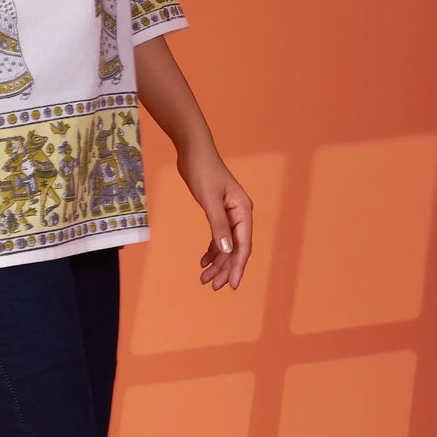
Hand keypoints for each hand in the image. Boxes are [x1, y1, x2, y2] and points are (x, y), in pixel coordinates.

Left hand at [177, 143, 251, 291]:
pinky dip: (212, 250)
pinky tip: (203, 262)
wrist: (193, 150)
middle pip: (236, 248)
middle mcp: (240, 214)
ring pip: (226, 245)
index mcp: (243, 211)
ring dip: (217, 263)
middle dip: (226, 269)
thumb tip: (228, 250)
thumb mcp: (209, 200)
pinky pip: (218, 236)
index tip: (233, 285)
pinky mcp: (218, 211)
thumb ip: (218, 225)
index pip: (243, 245)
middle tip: (213, 287)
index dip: (238, 267)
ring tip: (205, 279)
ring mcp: (229, 213)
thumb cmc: (202, 170)